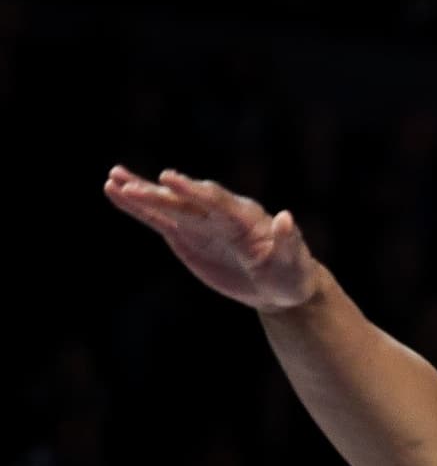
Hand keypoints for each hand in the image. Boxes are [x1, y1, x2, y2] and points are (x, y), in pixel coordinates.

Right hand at [105, 166, 323, 309]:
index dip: (192, 190)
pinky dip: (138, 207)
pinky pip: (159, 219)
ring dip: (140, 193)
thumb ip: (287, 240)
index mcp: (245, 217)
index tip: (168, 179)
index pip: (215, 200)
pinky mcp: (187, 236)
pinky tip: (114, 191)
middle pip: (185, 202)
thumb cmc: (291, 274)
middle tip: (130, 184)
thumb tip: (286, 218)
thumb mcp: (294, 262)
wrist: (281, 286)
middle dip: (158, 194)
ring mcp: (200, 223)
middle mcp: (219, 214)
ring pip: (167, 206)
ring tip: (112, 179)